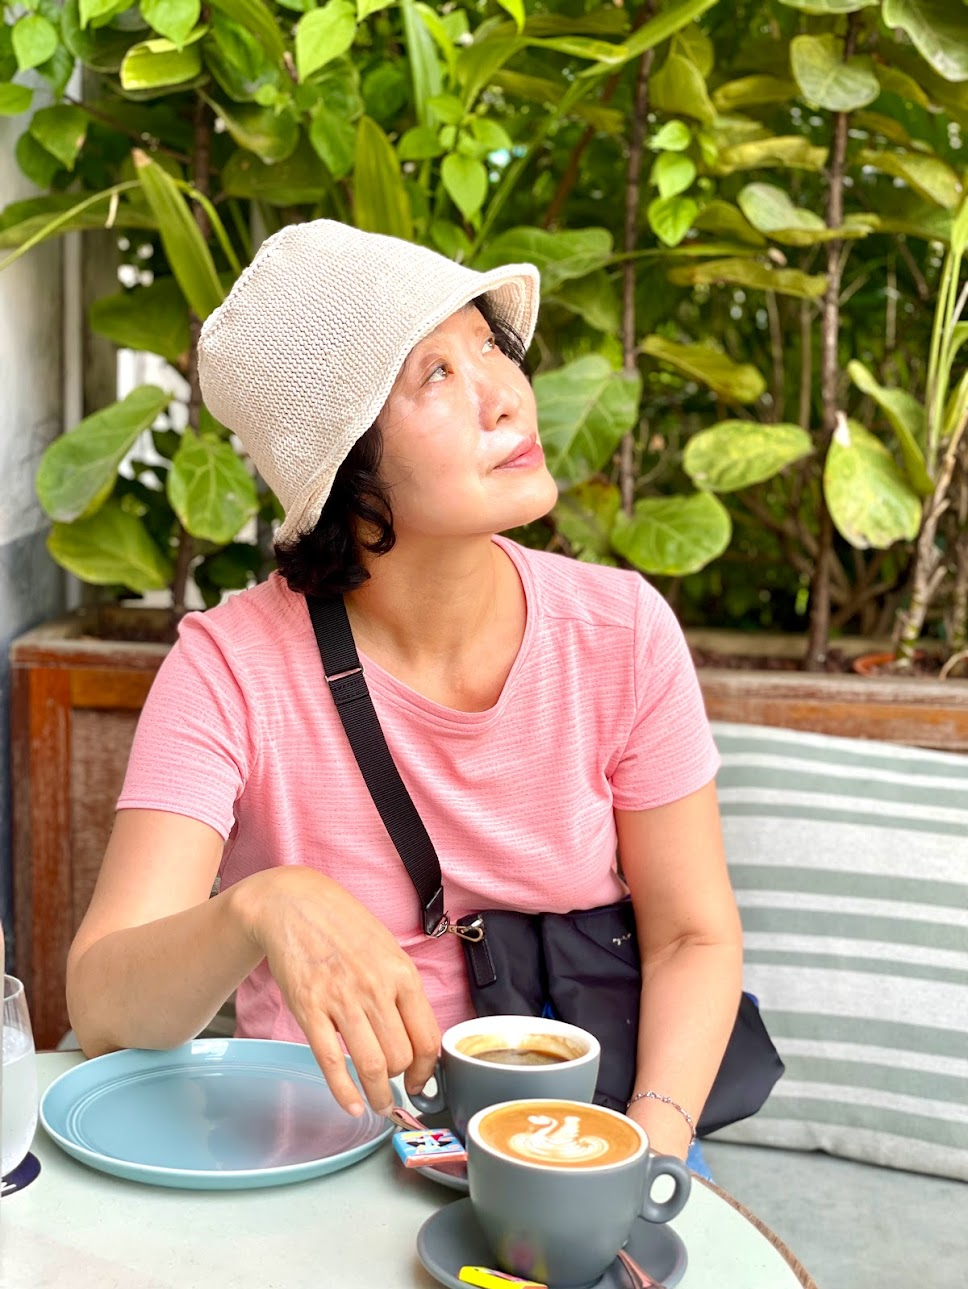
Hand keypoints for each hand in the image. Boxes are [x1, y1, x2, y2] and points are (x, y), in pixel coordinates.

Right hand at [236, 865, 440, 1116]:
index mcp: (402, 973)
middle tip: (394, 1087)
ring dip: (378, 1096)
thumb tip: (416, 1034)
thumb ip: (401, 988)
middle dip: (399, 1080)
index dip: (427, 1070)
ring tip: (379, 1106)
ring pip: (372, 1066)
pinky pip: (332, 1062)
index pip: (427, 1038)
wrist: (293, 904)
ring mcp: (342, 1000)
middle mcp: (376, 989)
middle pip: (401, 1057)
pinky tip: (352, 1106)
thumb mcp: (386, 948)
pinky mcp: (310, 1009)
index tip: (420, 1083)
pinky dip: (344, 1093)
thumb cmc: (343, 925)